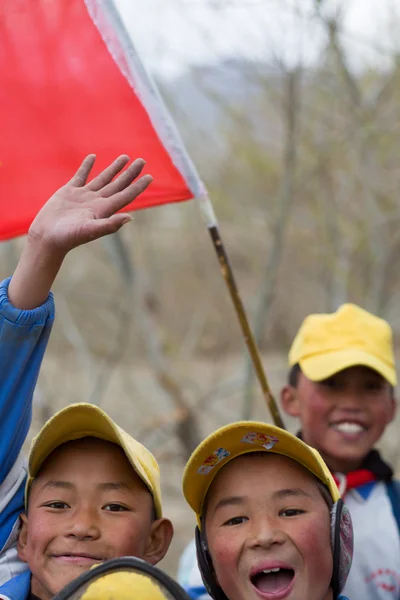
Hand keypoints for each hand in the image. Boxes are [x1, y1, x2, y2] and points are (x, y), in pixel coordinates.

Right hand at [8, 155, 151, 308]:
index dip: (138, 186)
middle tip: (142, 161)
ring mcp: (83, 196)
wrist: (46, 237)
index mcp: (104, 210)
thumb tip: (131, 218)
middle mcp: (96, 202)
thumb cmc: (68, 237)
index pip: (126, 195)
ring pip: (103, 179)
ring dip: (114, 168)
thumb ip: (109, 224)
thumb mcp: (89, 230)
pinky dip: (87, 166)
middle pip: (118, 185)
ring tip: (125, 157)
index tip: (150, 177)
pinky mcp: (69, 192)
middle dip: (130, 173)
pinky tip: (93, 157)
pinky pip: (81, 175)